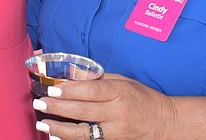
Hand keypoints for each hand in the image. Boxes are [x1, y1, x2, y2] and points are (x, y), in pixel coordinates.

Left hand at [34, 73, 175, 139]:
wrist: (166, 124)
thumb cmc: (142, 99)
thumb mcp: (123, 82)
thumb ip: (97, 79)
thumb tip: (70, 72)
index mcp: (120, 92)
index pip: (91, 91)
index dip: (70, 90)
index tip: (51, 89)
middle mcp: (118, 113)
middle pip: (84, 111)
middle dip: (58, 108)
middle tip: (39, 104)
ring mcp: (117, 132)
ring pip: (84, 133)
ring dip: (60, 129)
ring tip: (42, 124)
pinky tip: (57, 138)